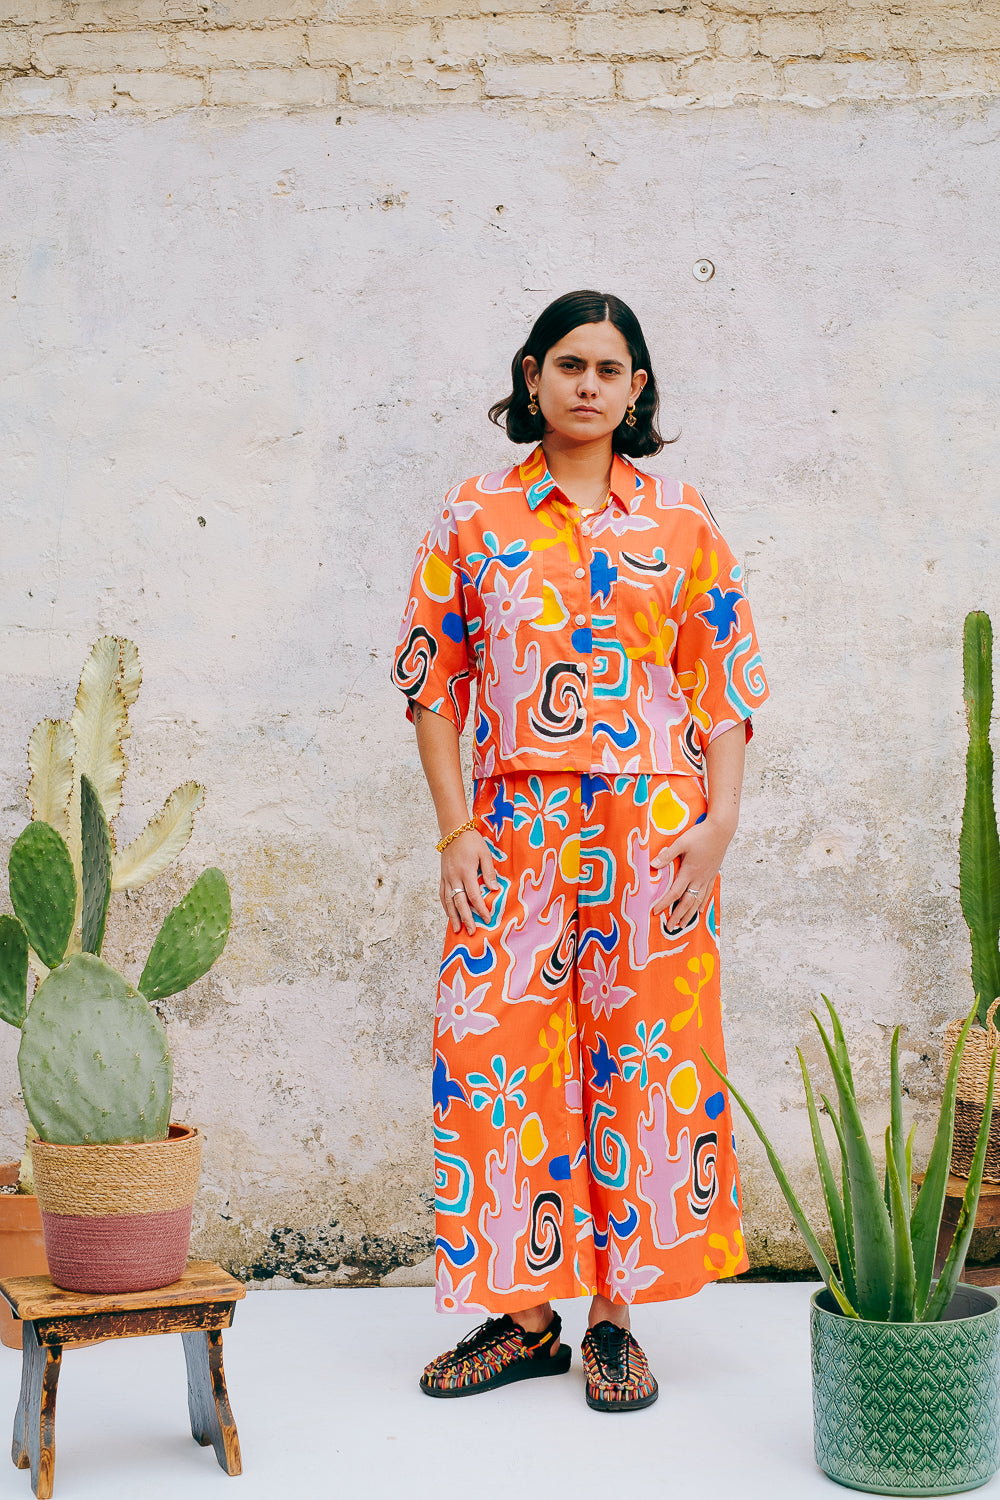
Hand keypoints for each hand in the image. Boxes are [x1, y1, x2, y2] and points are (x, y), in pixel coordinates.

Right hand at [440, 830, 499, 935]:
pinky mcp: (442, 876)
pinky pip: (442, 894)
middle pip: (459, 902)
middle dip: (466, 918)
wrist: (453, 831)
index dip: (481, 909)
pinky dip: (445, 906)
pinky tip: (449, 914)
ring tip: (457, 929)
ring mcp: (446, 877)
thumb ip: (489, 872)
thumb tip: (494, 890)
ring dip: (452, 916)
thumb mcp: (485, 854)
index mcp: (466, 872)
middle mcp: (454, 877)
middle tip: (471, 932)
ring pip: (448, 901)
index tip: (487, 919)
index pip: (474, 895)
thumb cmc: (472, 841)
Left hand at [651, 816, 735, 930]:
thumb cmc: (700, 835)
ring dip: (689, 914)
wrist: (721, 830)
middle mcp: (699, 878)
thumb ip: (667, 855)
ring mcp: (707, 878)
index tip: (655, 912)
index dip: (664, 903)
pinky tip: (700, 911)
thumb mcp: (680, 843)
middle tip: (670, 928)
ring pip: (698, 901)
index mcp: (689, 871)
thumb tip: (652, 865)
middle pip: (687, 902)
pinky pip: (707, 893)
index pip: (674, 892)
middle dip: (677, 916)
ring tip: (683, 925)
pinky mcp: (713, 875)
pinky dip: (702, 904)